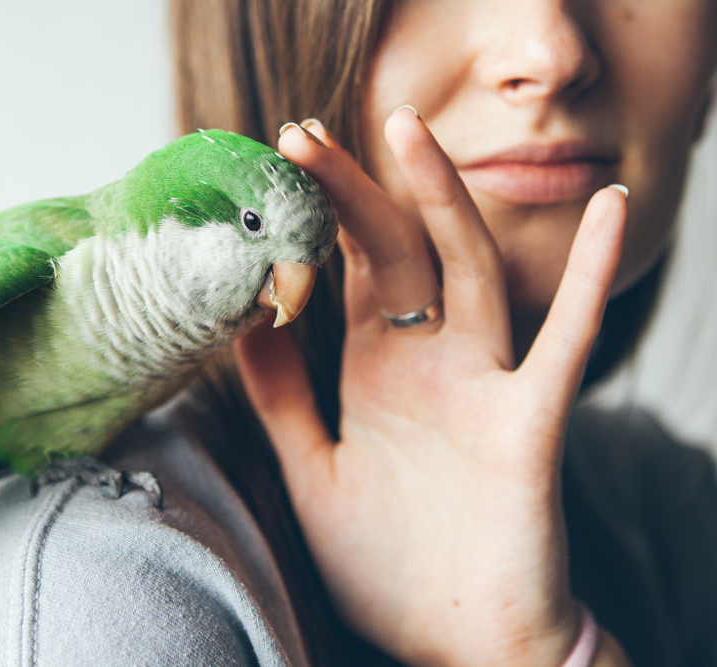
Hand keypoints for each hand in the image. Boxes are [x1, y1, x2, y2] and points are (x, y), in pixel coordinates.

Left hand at [234, 111, 629, 666]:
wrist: (458, 645)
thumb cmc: (391, 565)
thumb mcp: (316, 472)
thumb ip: (285, 401)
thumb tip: (246, 326)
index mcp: (378, 374)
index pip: (345, 274)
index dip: (311, 224)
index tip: (270, 174)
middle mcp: (429, 365)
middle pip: (392, 255)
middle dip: (350, 193)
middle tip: (300, 135)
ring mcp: (481, 386)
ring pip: (466, 272)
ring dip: (440, 200)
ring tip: (406, 130)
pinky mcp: (528, 424)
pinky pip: (566, 343)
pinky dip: (592, 278)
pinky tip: (610, 214)